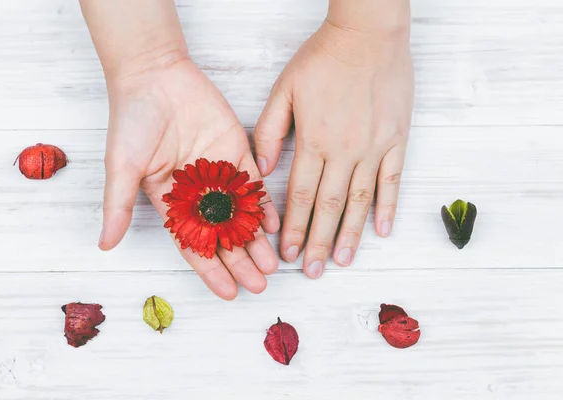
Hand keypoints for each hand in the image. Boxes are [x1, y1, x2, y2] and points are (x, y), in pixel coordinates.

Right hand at [99, 58, 280, 298]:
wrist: (155, 74)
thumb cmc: (132, 120)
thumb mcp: (121, 166)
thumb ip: (117, 205)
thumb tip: (105, 245)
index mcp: (169, 202)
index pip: (193, 245)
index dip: (210, 270)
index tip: (229, 293)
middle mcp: (197, 193)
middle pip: (223, 236)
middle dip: (241, 261)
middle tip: (260, 285)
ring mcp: (218, 174)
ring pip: (242, 215)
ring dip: (257, 240)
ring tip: (273, 265)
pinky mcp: (237, 152)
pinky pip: (253, 185)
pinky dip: (264, 205)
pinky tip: (275, 225)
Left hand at [254, 18, 412, 277]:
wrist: (368, 33)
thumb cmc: (323, 58)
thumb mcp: (284, 90)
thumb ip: (269, 131)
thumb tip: (264, 169)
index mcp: (313, 140)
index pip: (298, 196)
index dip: (292, 227)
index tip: (287, 252)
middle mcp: (344, 150)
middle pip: (327, 206)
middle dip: (316, 242)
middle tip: (311, 272)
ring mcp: (373, 147)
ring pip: (360, 201)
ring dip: (349, 234)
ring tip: (341, 261)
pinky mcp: (396, 140)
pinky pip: (392, 180)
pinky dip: (387, 207)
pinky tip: (382, 231)